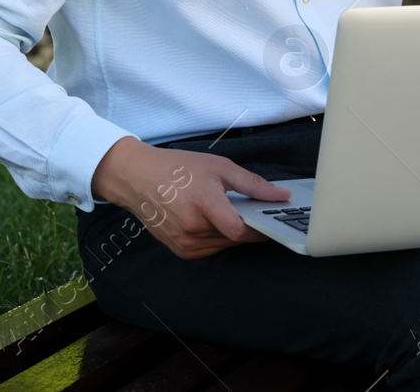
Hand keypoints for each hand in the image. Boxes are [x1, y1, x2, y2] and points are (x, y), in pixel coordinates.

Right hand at [90, 136, 292, 259]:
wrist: (138, 178)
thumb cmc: (178, 169)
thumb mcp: (219, 167)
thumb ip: (253, 184)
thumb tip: (281, 196)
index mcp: (204, 204)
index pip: (239, 230)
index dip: (259, 228)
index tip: (269, 219)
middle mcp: (193, 229)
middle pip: (234, 238)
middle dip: (246, 226)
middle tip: (245, 208)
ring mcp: (184, 243)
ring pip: (224, 245)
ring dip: (231, 233)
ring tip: (223, 210)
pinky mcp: (179, 251)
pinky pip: (210, 250)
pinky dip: (217, 238)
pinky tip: (211, 220)